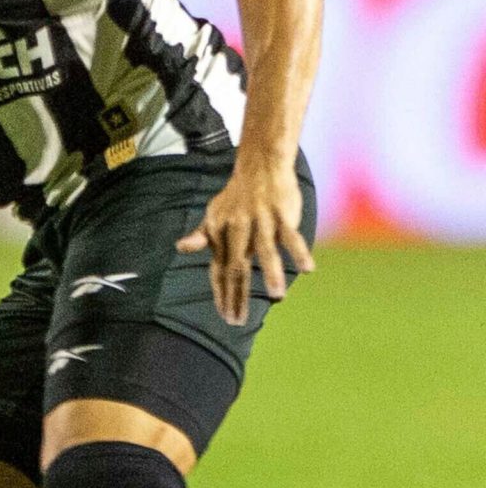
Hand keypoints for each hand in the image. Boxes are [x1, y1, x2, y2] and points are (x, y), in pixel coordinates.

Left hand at [177, 155, 313, 325]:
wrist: (258, 166)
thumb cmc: (235, 196)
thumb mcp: (213, 215)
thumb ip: (202, 235)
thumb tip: (181, 248)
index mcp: (221, 233)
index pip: (219, 270)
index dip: (221, 293)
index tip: (226, 316)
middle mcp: (238, 230)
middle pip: (237, 267)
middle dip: (237, 295)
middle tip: (239, 321)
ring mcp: (261, 222)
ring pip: (265, 252)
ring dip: (271, 274)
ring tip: (276, 297)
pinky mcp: (281, 213)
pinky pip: (291, 235)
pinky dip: (299, 251)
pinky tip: (307, 269)